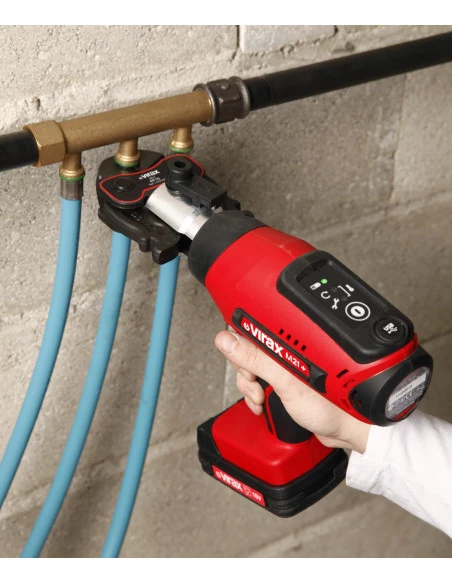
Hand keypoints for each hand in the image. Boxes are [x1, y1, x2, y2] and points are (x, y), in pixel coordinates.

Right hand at [215, 330, 370, 453]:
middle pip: (246, 348)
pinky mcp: (283, 379)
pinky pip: (258, 381)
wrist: (346, 427)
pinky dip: (254, 393)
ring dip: (248, 386)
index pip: (252, 325)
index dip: (239, 341)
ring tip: (260, 397)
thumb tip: (227, 340)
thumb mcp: (286, 380)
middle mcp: (285, 348)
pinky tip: (262, 402)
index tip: (240, 358)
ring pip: (250, 367)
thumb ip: (255, 358)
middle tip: (255, 383)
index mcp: (287, 339)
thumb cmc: (329, 403)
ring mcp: (284, 364)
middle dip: (244, 370)